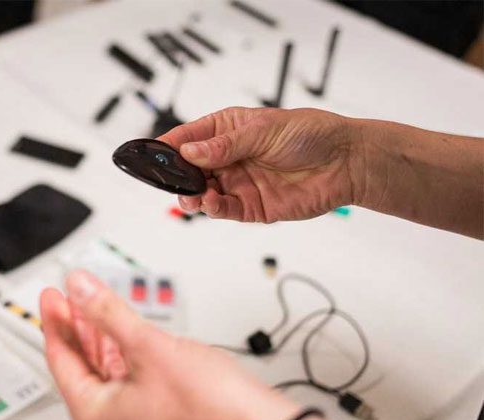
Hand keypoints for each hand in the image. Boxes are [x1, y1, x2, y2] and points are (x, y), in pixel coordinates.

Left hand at [39, 270, 297, 419]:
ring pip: (105, 376)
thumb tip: (78, 288)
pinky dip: (122, 357)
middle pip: (81, 369)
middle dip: (76, 327)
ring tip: (93, 308)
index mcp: (95, 419)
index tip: (52, 296)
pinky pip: (126, 386)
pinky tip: (122, 334)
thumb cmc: (212, 406)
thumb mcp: (148, 345)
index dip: (54, 321)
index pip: (61, 361)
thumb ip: (106, 312)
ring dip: (100, 339)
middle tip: (68, 297)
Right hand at [158, 107, 362, 222]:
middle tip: (169, 180)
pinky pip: (222, 210)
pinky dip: (211, 208)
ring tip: (191, 194)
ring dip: (190, 194)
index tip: (152, 153)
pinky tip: (209, 202)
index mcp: (228, 131)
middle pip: (189, 169)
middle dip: (176, 175)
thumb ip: (224, 145)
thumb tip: (190, 152)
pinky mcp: (250, 207)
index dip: (169, 146)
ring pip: (201, 192)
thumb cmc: (311, 135)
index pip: (189, 137)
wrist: (345, 163)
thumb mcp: (263, 130)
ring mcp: (238, 183)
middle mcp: (229, 158)